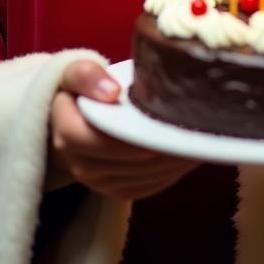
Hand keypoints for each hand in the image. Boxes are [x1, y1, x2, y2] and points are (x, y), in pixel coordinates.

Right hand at [47, 59, 198, 199]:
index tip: (164, 122)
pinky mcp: (118, 191)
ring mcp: (100, 183)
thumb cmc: (80, 91)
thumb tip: (111, 92)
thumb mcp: (74, 73)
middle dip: (164, 147)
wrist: (74, 119)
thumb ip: (86, 76)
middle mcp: (81, 166)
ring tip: (196, 138)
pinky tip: (188, 153)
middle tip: (192, 129)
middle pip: (132, 161)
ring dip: (173, 160)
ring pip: (146, 176)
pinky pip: (150, 186)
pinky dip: (172, 171)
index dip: (136, 136)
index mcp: (68, 135)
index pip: (104, 141)